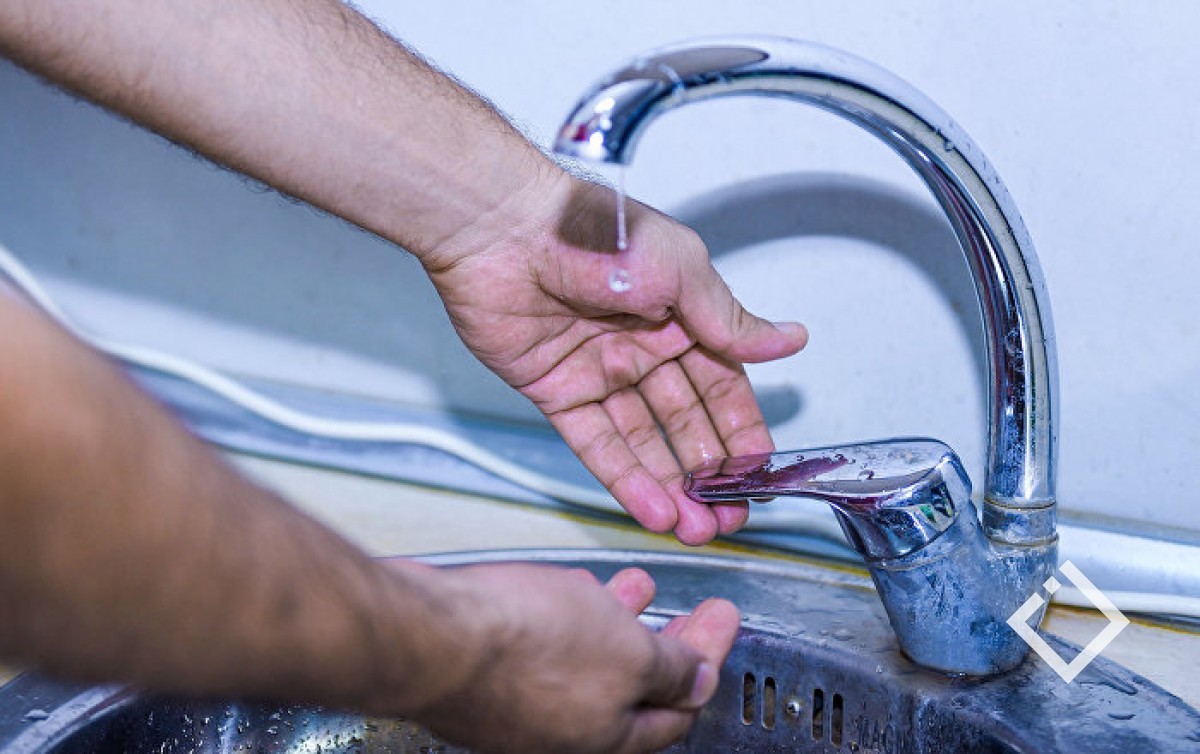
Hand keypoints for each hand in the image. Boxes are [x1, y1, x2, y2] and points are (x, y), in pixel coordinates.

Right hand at [413, 564, 738, 752]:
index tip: (721, 623)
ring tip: (637, 587)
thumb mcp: (627, 652)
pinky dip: (572, 619)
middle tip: (692, 613)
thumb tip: (699, 679)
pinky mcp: (488, 673)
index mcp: (605, 737)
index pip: (676, 710)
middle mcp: (561, 730)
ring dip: (621, 621)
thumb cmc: (519, 646)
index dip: (707, 661)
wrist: (427, 633)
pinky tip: (574, 590)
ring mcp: (521, 704)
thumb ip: (670, 668)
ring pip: (587, 663)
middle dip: (668, 643)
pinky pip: (547, 648)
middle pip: (633, 690)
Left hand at [425, 175, 807, 543]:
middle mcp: (642, 347)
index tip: (760, 475)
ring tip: (697, 530)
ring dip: (671, 487)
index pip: (722, 385)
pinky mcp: (557, 391)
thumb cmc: (593, 230)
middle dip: (709, 474)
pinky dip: (625, 478)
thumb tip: (789, 340)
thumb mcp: (680, 271)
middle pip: (685, 422)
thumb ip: (728, 321)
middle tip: (730, 517)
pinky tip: (653, 510)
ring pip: (644, 441)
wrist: (504, 230)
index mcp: (680, 315)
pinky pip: (597, 443)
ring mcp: (599, 372)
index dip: (741, 431)